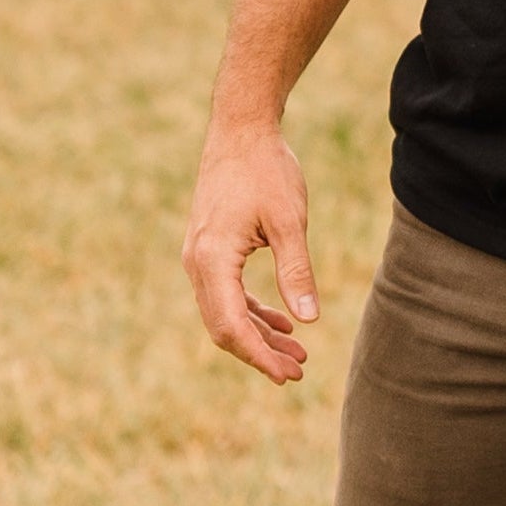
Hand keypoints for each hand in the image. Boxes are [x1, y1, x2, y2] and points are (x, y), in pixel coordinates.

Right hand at [180, 111, 322, 383]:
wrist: (240, 130)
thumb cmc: (266, 169)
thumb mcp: (290, 221)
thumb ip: (297, 271)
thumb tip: (308, 321)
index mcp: (212, 258)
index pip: (230, 324)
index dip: (259, 355)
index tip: (289, 374)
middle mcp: (197, 262)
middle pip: (223, 327)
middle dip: (259, 353)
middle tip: (298, 372)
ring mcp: (199, 256)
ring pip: (224, 312)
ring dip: (258, 335)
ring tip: (297, 355)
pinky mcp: (209, 249)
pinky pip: (226, 294)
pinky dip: (251, 311)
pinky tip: (281, 323)